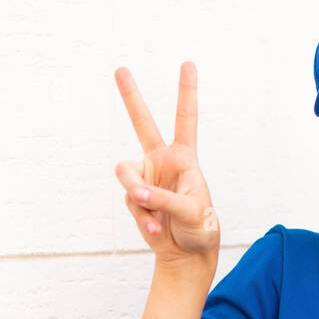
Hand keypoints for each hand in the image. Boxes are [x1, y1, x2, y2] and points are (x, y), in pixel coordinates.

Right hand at [113, 63, 220, 266]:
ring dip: (137, 196)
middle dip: (131, 96)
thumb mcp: (192, 212)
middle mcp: (162, 162)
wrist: (186, 254)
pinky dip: (142, 218)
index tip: (188, 63)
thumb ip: (165, 199)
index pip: (186, 119)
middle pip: (143, 123)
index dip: (186, 91)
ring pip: (125, 173)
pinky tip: (155, 230)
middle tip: (119, 68)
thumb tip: (135, 192)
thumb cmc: (199, 229)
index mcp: (185, 158)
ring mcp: (146, 178)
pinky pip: (129, 201)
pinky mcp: (134, 197)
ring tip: (153, 218)